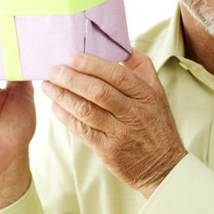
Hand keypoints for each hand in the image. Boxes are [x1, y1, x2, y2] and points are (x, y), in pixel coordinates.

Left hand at [41, 50, 185, 196]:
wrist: (164, 167)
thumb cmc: (158, 126)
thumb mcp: (158, 94)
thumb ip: (142, 68)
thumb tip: (124, 47)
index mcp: (145, 96)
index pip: (118, 75)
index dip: (93, 65)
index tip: (73, 57)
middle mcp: (134, 113)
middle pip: (99, 92)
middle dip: (72, 79)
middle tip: (53, 70)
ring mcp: (121, 133)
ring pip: (86, 110)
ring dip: (63, 96)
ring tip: (48, 86)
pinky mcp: (108, 150)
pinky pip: (82, 130)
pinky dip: (66, 117)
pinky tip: (55, 107)